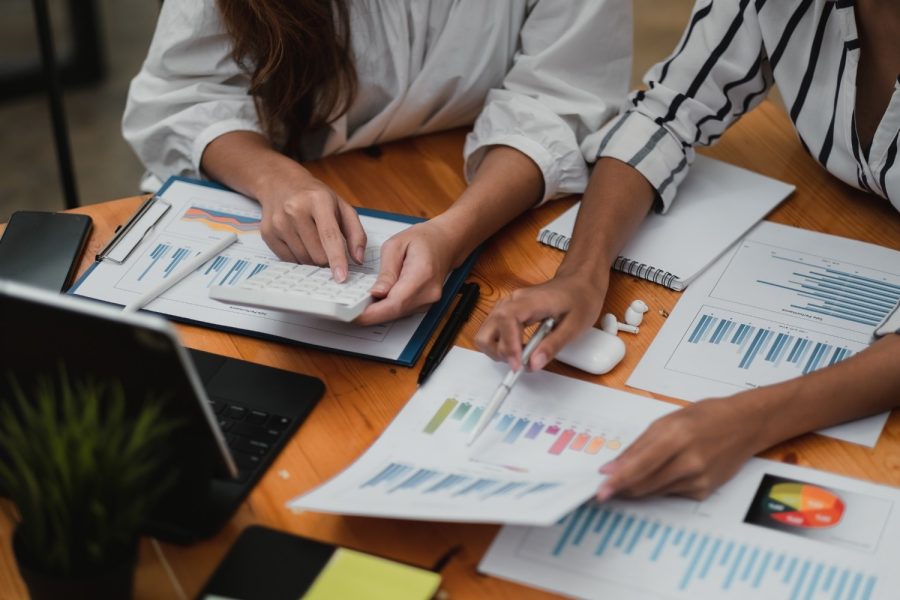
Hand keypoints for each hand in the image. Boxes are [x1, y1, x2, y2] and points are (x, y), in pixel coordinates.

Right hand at [257, 172, 366, 281]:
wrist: (280, 183)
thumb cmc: (315, 197)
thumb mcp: (342, 206)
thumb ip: (356, 233)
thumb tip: (358, 259)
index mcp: (318, 200)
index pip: (329, 235)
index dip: (337, 259)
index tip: (341, 277)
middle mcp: (295, 210)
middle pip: (317, 254)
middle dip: (326, 258)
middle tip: (326, 245)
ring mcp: (279, 222)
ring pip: (303, 260)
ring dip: (312, 258)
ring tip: (311, 239)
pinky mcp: (268, 233)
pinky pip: (288, 260)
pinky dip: (298, 257)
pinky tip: (298, 241)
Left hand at [355, 220, 457, 325]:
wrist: (446, 242)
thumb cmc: (424, 239)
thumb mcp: (396, 245)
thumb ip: (386, 271)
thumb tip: (377, 293)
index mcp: (422, 274)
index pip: (395, 302)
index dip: (372, 313)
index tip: (354, 314)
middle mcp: (428, 292)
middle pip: (395, 312)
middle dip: (370, 314)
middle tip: (347, 311)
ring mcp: (428, 301)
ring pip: (397, 314)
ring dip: (377, 312)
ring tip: (358, 304)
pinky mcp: (424, 304)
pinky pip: (402, 311)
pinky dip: (386, 308)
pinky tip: (374, 302)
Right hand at [475, 270, 608, 370]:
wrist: (579, 281)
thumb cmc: (580, 299)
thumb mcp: (574, 326)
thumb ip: (552, 346)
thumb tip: (533, 365)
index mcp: (529, 301)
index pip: (505, 321)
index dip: (507, 346)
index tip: (518, 365)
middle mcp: (511, 301)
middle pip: (486, 331)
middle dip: (499, 353)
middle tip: (520, 363)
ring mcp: (507, 305)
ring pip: (486, 333)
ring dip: (499, 350)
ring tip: (522, 356)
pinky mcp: (508, 311)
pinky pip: (494, 331)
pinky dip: (502, 344)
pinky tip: (521, 348)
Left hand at [596, 393, 765, 501]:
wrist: (745, 425)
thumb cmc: (705, 417)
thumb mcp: (666, 421)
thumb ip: (639, 446)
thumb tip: (613, 467)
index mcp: (675, 436)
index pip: (639, 465)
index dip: (617, 480)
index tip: (600, 489)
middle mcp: (688, 461)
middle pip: (644, 484)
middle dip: (622, 488)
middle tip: (604, 489)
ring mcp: (698, 478)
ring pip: (655, 491)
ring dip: (638, 487)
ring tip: (631, 476)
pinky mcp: (704, 491)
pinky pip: (671, 493)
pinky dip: (660, 485)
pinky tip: (667, 471)